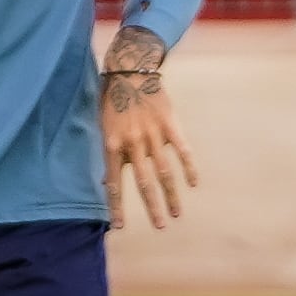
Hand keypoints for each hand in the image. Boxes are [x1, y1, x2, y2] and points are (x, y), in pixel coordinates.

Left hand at [100, 31, 196, 228]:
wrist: (130, 69)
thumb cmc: (112, 99)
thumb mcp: (102, 126)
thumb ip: (108, 153)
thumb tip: (105, 182)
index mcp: (112, 145)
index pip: (114, 183)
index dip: (117, 206)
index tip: (119, 226)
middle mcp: (133, 143)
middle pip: (144, 182)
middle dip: (152, 207)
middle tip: (159, 226)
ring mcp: (153, 134)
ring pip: (164, 171)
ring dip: (171, 194)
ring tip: (176, 214)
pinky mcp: (170, 124)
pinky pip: (182, 149)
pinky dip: (188, 167)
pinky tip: (193, 183)